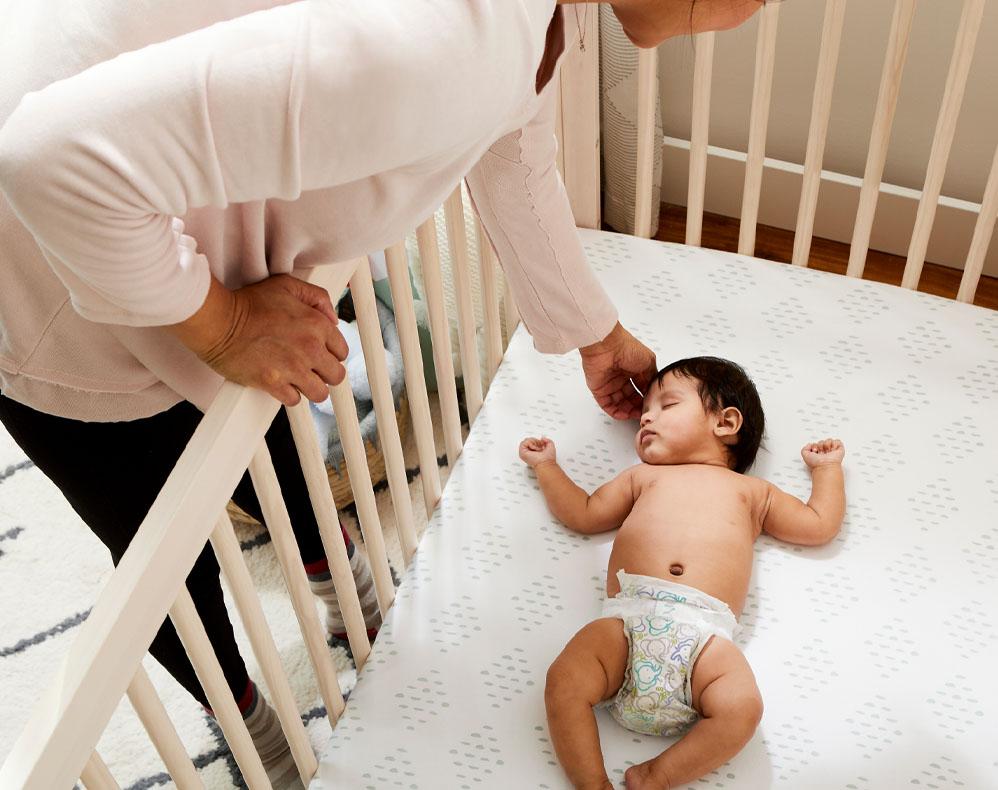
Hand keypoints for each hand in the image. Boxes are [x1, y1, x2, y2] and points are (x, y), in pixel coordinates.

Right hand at [168, 274, 348, 405]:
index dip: (332, 353)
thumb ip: (317, 297)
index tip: (321, 354)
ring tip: (299, 380)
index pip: (342, 351)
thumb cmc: (248, 303)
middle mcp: (310, 348)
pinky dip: (289, 395)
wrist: (218, 320)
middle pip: (336, 375)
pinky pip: (294, 400)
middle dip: (325, 373)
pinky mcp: (273, 383)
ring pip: (320, 393)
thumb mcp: (287, 286)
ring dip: (310, 388)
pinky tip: (281, 384)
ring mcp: (293, 368)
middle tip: (312, 369)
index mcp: (317, 325)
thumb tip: (333, 318)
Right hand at [519, 436, 556, 468]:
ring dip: (533, 442)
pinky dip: (530, 443)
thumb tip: (542, 438)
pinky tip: (534, 448)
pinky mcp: (522, 452)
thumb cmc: (548, 458)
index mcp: (534, 452)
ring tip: (537, 448)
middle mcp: (529, 453)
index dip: (537, 441)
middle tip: (539, 447)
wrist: (546, 463)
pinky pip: (523, 442)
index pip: (531, 442)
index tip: (542, 445)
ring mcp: (525, 453)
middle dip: (535, 441)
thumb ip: (548, 440)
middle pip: (528, 440)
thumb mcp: (551, 446)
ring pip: (526, 440)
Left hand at [579, 322, 656, 420]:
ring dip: (628, 411)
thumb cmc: (626, 348)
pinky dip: (616, 412)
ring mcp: (610, 384)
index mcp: (633, 369)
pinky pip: (607, 405)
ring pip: (620, 403)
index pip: (641, 389)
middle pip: (631, 398)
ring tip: (636, 416)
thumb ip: (652, 377)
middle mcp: (621, 377)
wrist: (606, 345)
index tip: (652, 407)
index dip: (647, 398)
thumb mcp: (648, 362)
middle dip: (638, 407)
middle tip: (645, 414)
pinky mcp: (599, 389)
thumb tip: (653, 391)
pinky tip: (625, 415)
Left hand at [801, 438, 844, 467]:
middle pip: (822, 441)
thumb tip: (809, 444)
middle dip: (820, 445)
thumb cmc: (816, 463)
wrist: (824, 466)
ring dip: (826, 444)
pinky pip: (837, 441)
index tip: (815, 451)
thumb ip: (804, 448)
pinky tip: (832, 450)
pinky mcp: (839, 450)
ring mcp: (832, 451)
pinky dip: (834, 444)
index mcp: (818, 453)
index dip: (814, 446)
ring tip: (827, 451)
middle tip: (821, 452)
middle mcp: (825, 452)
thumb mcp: (805, 455)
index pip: (816, 444)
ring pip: (829, 440)